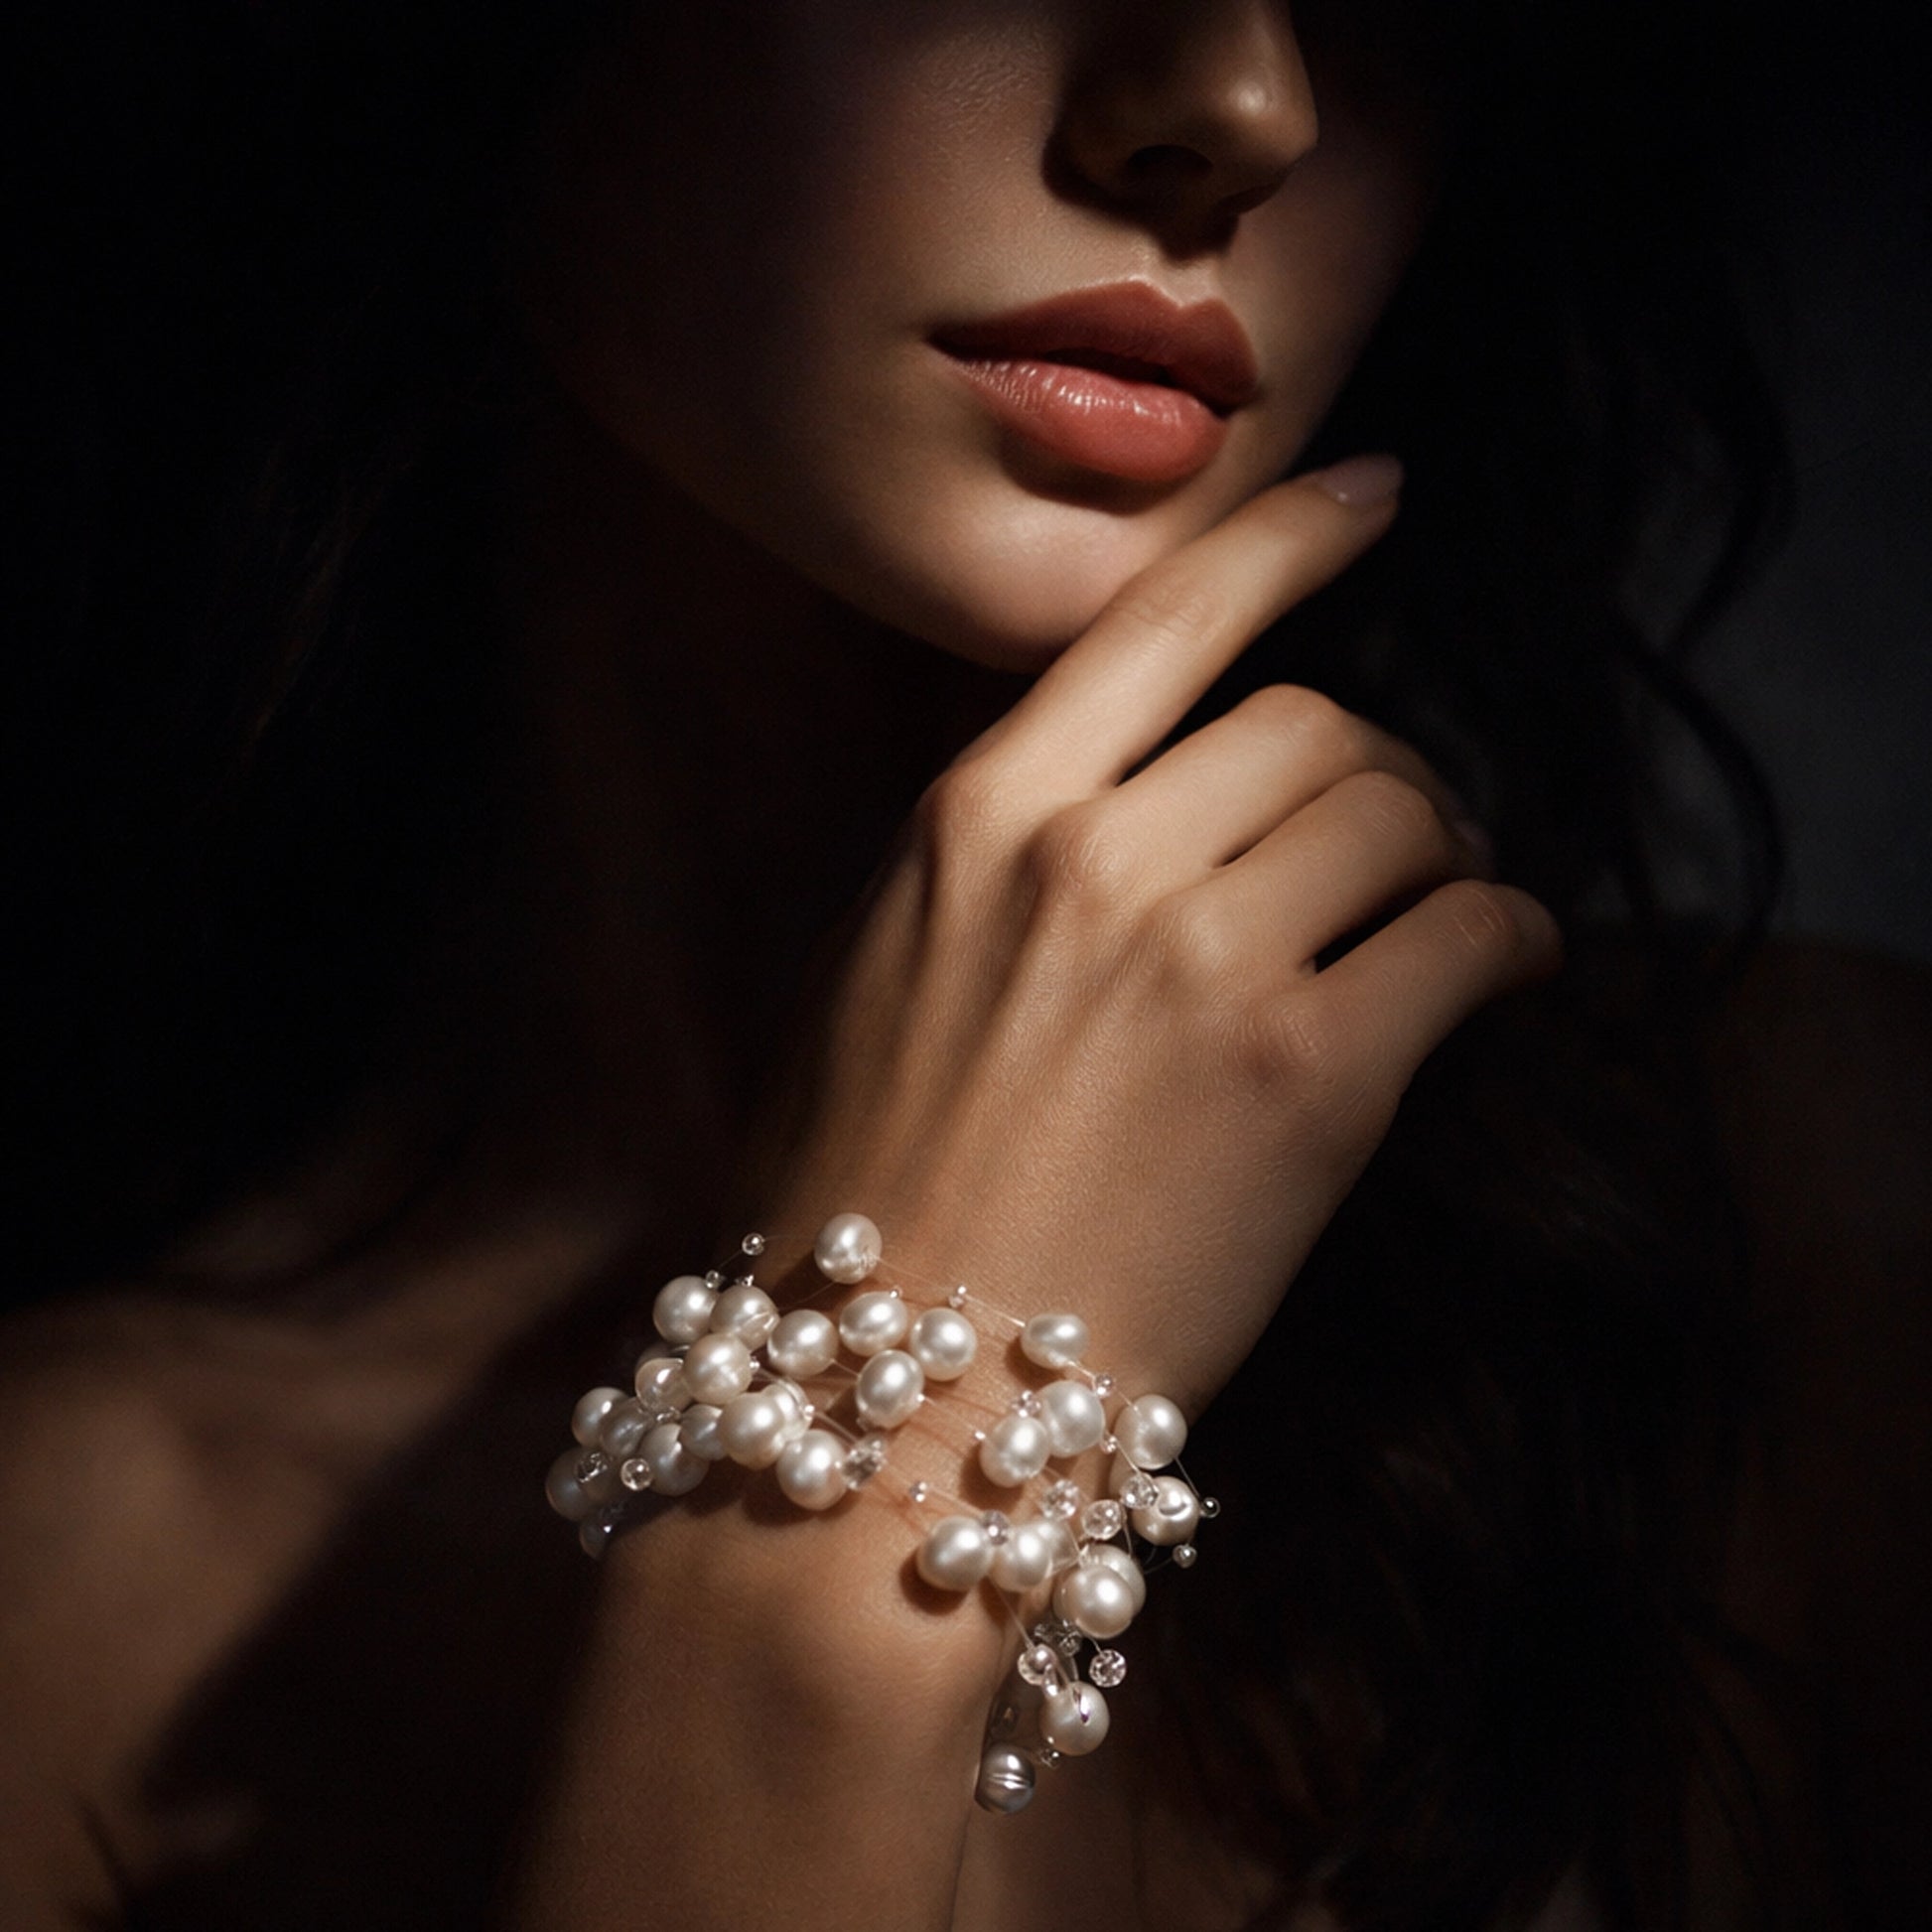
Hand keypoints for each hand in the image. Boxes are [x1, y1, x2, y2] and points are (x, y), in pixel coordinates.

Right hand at [747, 459, 1561, 1420]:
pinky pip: (1468, 937)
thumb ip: (994, 865)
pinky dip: (1508, 938)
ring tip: (1447, 901)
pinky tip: (1500, 970)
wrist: (884, 1407)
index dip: (1288, 536)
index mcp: (974, 818)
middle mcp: (1091, 855)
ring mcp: (1203, 962)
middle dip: (1381, 766)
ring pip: (1404, 812)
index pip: (1164, 620)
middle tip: (1398, 833)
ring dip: (1449, 846)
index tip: (1373, 492)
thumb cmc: (857, 1205)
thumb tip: (1131, 804)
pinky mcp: (1310, 1081)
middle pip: (1317, 722)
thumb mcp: (873, 978)